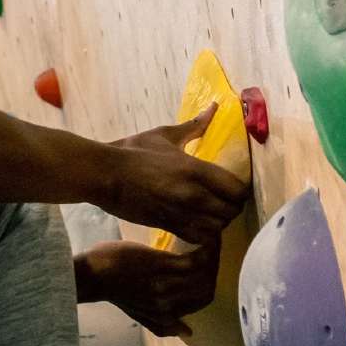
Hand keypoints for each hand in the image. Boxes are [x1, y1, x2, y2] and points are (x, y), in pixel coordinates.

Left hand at [75, 241, 219, 336]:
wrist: (91, 276)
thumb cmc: (112, 289)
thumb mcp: (139, 313)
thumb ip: (162, 324)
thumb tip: (187, 332)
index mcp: (165, 314)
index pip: (202, 302)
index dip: (211, 285)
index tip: (211, 267)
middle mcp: (169, 302)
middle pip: (207, 289)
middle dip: (215, 268)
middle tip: (213, 249)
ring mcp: (165, 284)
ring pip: (205, 274)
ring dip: (212, 255)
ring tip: (211, 238)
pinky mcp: (160, 266)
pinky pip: (194, 260)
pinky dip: (206, 249)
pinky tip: (206, 237)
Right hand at [101, 104, 248, 243]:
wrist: (105, 175)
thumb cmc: (133, 151)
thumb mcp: (165, 135)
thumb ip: (195, 125)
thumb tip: (215, 107)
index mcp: (195, 169)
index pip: (237, 189)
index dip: (240, 189)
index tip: (233, 185)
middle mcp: (192, 195)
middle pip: (231, 211)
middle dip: (232, 206)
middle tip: (224, 199)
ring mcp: (180, 213)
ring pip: (218, 227)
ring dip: (219, 221)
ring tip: (212, 213)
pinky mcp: (168, 226)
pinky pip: (200, 238)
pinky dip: (204, 234)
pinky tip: (199, 224)